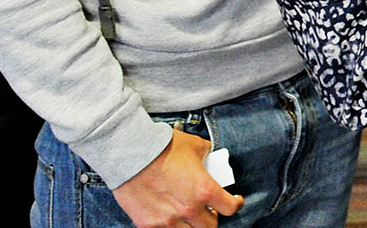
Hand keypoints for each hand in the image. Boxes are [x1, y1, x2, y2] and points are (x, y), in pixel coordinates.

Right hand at [112, 128, 242, 227]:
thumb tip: (210, 158)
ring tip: (189, 215)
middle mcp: (189, 209)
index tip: (234, 201)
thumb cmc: (163, 147)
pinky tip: (169, 219)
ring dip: (192, 225)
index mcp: (205, 190)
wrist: (130, 154)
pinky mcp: (148, 225)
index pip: (230, 208)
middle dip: (212, 217)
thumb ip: (207, 155)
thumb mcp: (196, 146)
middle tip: (209, 209)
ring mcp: (167, 220)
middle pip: (210, 227)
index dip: (235, 204)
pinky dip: (170, 227)